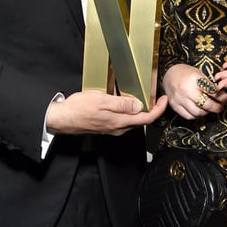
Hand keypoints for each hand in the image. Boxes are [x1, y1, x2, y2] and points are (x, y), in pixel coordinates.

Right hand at [46, 91, 167, 136]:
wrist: (62, 119)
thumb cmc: (79, 109)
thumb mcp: (102, 101)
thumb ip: (122, 104)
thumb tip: (139, 106)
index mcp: (120, 122)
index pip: (147, 118)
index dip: (159, 109)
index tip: (164, 99)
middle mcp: (118, 128)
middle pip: (142, 121)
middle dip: (152, 110)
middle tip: (156, 97)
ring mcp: (112, 129)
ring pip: (133, 121)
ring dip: (141, 111)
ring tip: (144, 98)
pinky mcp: (106, 127)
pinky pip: (124, 121)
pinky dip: (130, 112)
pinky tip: (127, 104)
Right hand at [162, 64, 226, 120]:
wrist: (169, 75)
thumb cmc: (186, 73)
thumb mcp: (199, 74)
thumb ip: (209, 85)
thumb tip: (223, 95)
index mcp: (194, 78)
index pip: (212, 91)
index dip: (222, 97)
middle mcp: (186, 89)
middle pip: (206, 104)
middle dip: (216, 107)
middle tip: (221, 107)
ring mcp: (179, 99)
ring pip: (198, 113)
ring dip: (207, 112)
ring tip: (210, 108)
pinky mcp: (175, 106)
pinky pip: (189, 116)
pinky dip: (196, 116)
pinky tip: (200, 111)